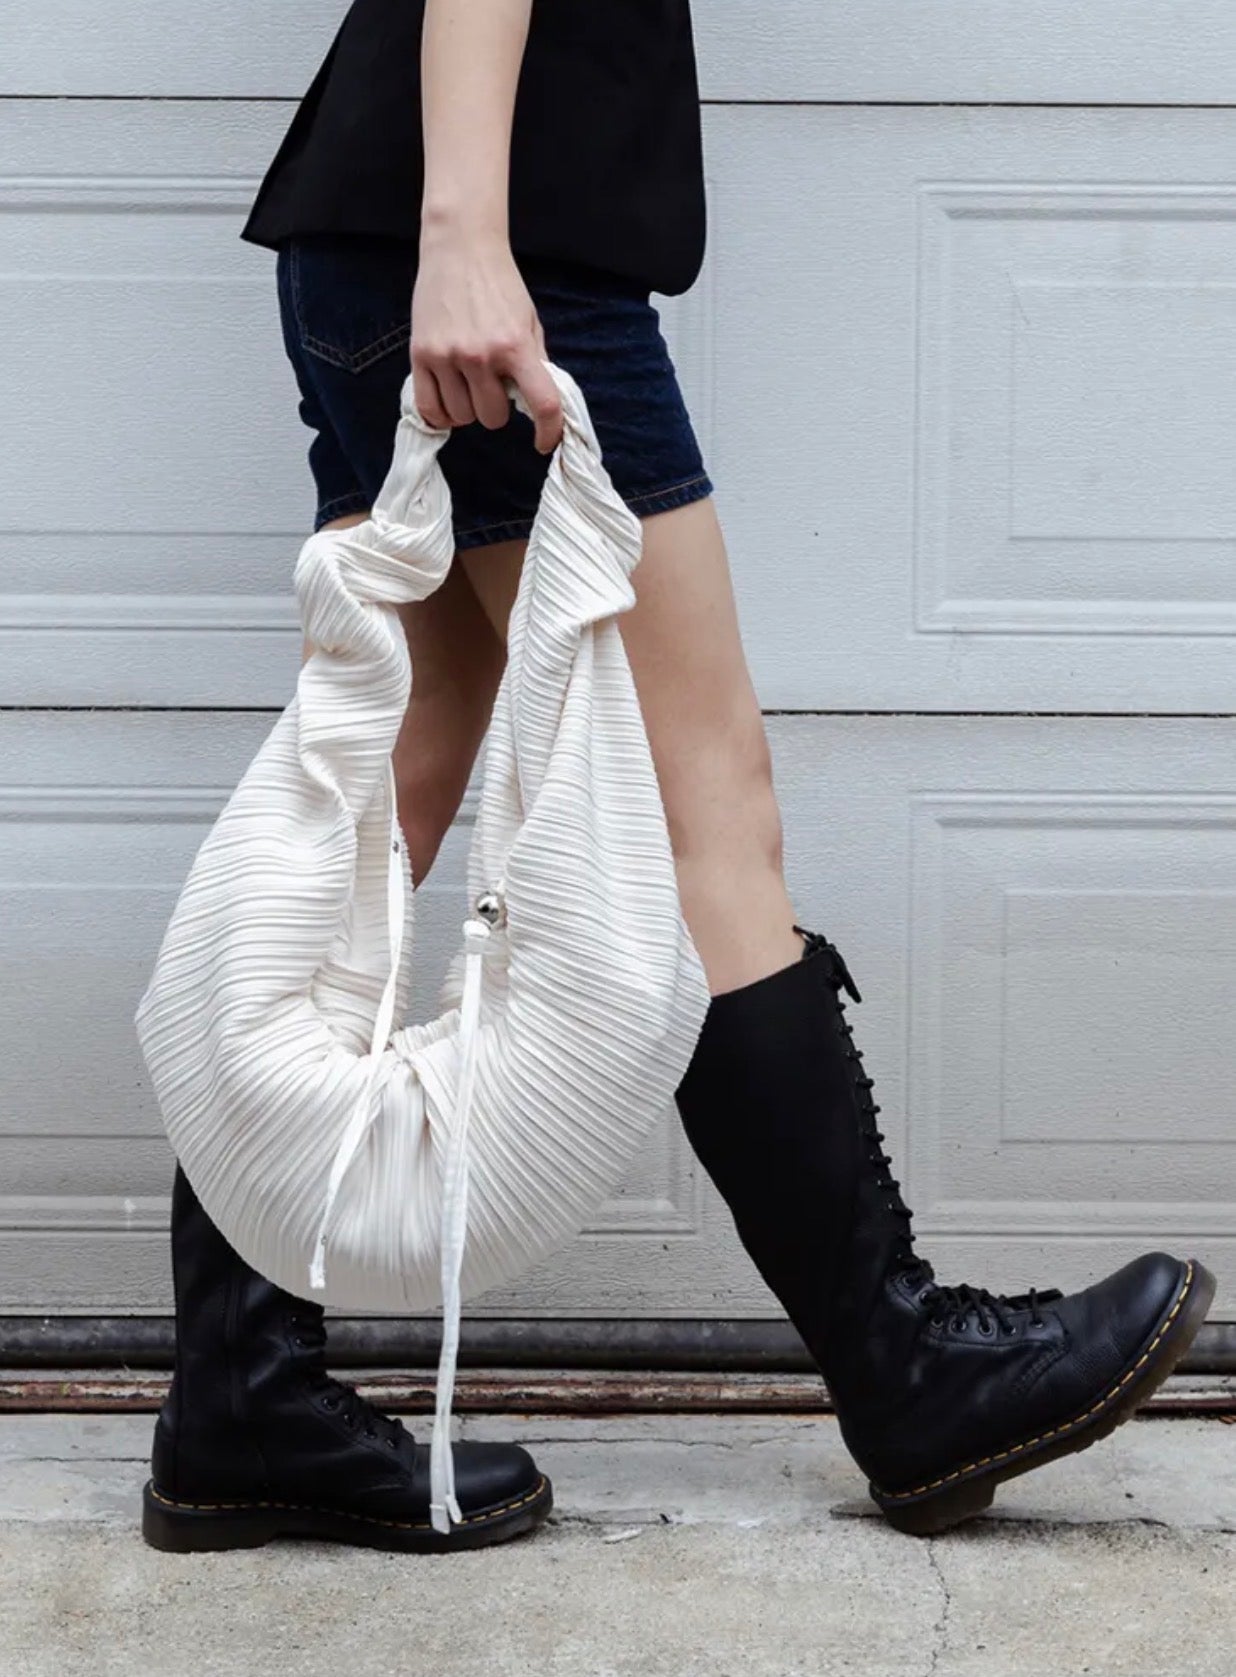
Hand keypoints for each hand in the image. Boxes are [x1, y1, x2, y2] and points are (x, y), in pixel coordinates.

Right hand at [411, 228, 563, 453]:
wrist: (460, 247)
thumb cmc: (500, 284)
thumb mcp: (529, 321)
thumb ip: (535, 363)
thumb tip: (539, 406)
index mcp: (515, 346)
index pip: (542, 404)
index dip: (549, 432)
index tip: (544, 443)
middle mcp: (480, 355)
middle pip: (492, 418)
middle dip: (496, 409)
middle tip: (493, 387)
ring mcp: (447, 356)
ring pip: (462, 417)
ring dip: (468, 410)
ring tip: (469, 386)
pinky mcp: (420, 355)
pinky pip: (429, 409)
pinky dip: (441, 415)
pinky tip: (448, 404)